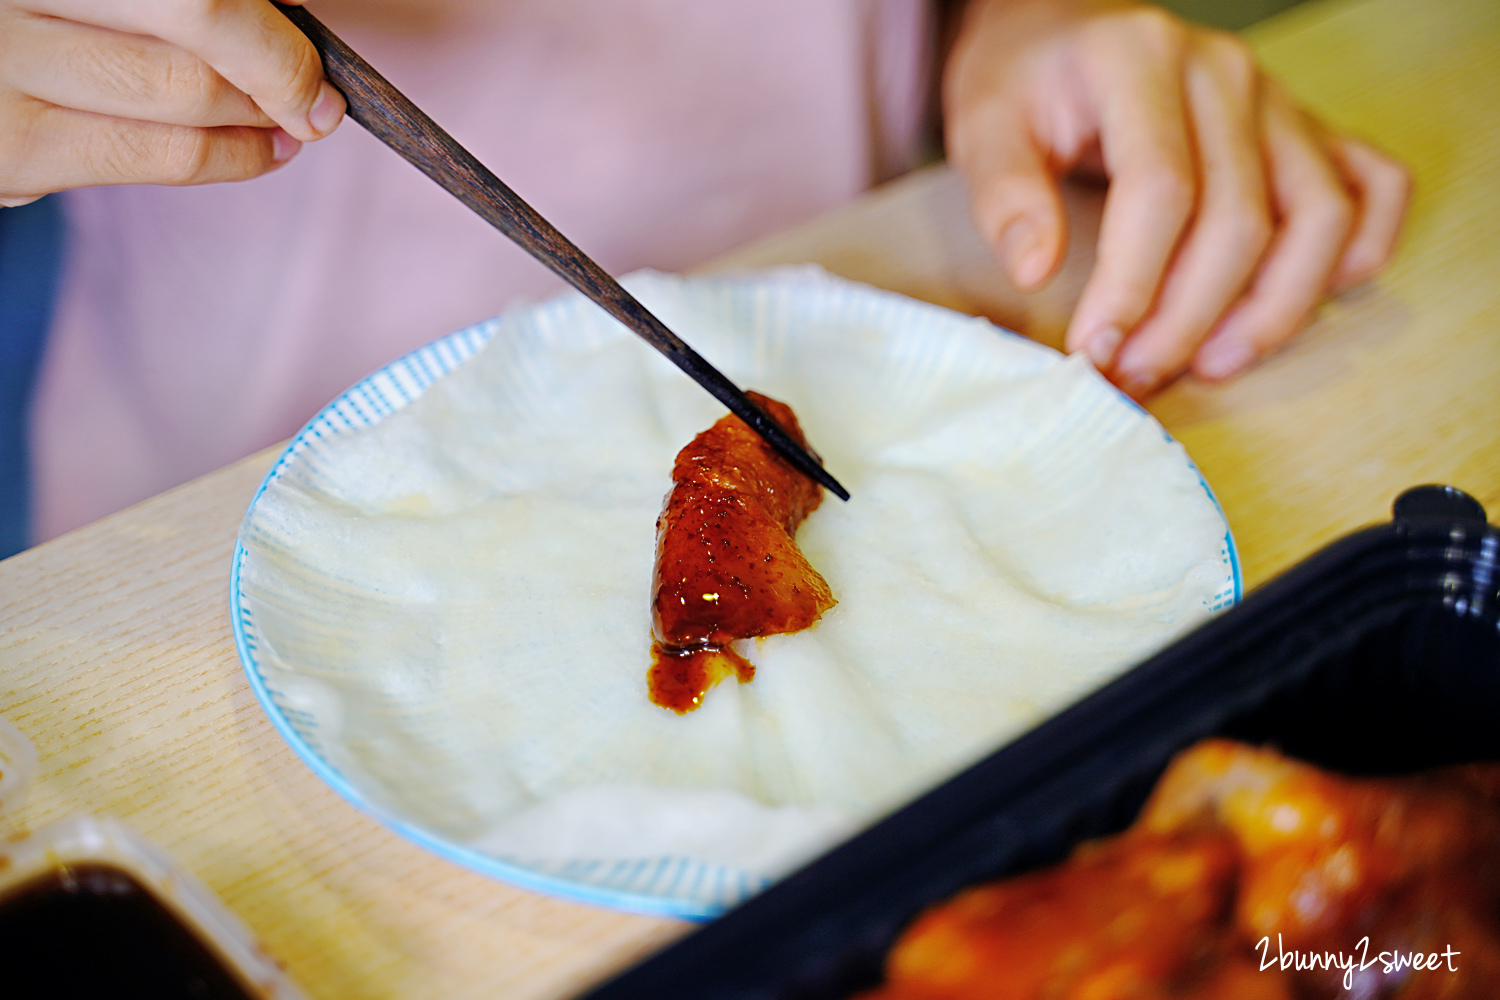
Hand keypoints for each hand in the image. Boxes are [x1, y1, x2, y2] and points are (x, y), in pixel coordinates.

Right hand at [0, 0, 344, 206]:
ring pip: (188, 90)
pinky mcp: (15, 147)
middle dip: (278, 62)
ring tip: (293, 121)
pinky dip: (237, 156)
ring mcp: (4, 64)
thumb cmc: (40, 26)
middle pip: (199, 14)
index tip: (307, 32)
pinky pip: (162, 155)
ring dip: (265, 113)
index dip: (263, 17)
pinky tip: (266, 149)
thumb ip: (175, 3)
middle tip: (317, 95)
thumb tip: (286, 14)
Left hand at [943, 0, 1409, 396]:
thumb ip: (1006, 195)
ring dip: (1274, 308)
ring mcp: (1279, 101)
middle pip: (1240, 220)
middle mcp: (1227, 75)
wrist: (1062, 32)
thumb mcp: (984, 126)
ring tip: (1211, 364)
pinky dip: (1358, 252)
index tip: (1095, 352)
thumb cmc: (1025, 83)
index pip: (1160, 191)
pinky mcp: (1308, 128)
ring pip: (1319, 216)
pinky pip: (1373, 187)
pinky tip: (1303, 302)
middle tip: (1135, 377)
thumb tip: (1036, 271)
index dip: (1132, 285)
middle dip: (1188, 319)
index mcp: (1141, 61)